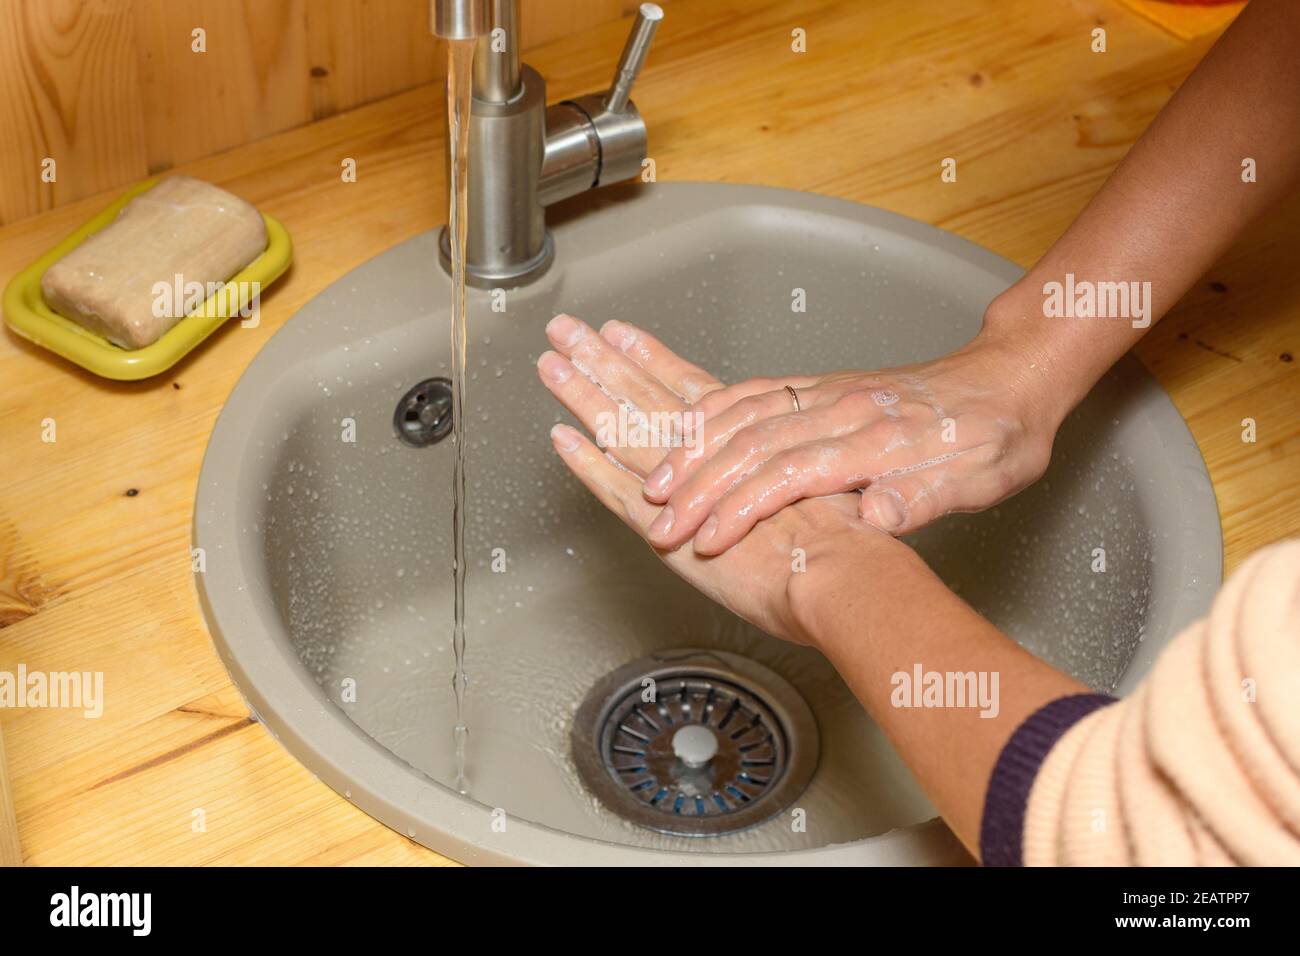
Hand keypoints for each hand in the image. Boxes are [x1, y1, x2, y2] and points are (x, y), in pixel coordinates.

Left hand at [537, 314, 900, 645]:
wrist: (849, 574)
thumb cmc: (855, 545)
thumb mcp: (842, 492)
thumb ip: (814, 476)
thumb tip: (817, 471)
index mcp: (754, 439)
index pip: (693, 387)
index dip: (655, 358)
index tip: (621, 334)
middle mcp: (717, 452)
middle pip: (650, 394)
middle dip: (605, 359)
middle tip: (566, 330)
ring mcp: (689, 487)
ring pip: (627, 427)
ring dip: (586, 393)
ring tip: (548, 365)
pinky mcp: (671, 525)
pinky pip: (618, 487)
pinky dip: (588, 463)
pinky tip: (560, 439)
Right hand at [637, 328, 1061, 554]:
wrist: (1013, 379)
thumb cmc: (997, 437)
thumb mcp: (979, 480)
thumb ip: (922, 499)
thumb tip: (876, 521)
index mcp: (877, 440)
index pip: (790, 475)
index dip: (741, 508)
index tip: (705, 540)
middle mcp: (843, 409)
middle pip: (753, 445)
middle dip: (700, 485)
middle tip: (661, 522)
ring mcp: (829, 391)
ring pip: (746, 414)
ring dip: (696, 448)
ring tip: (656, 481)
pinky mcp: (824, 384)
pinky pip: (758, 390)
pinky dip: (716, 408)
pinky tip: (689, 426)